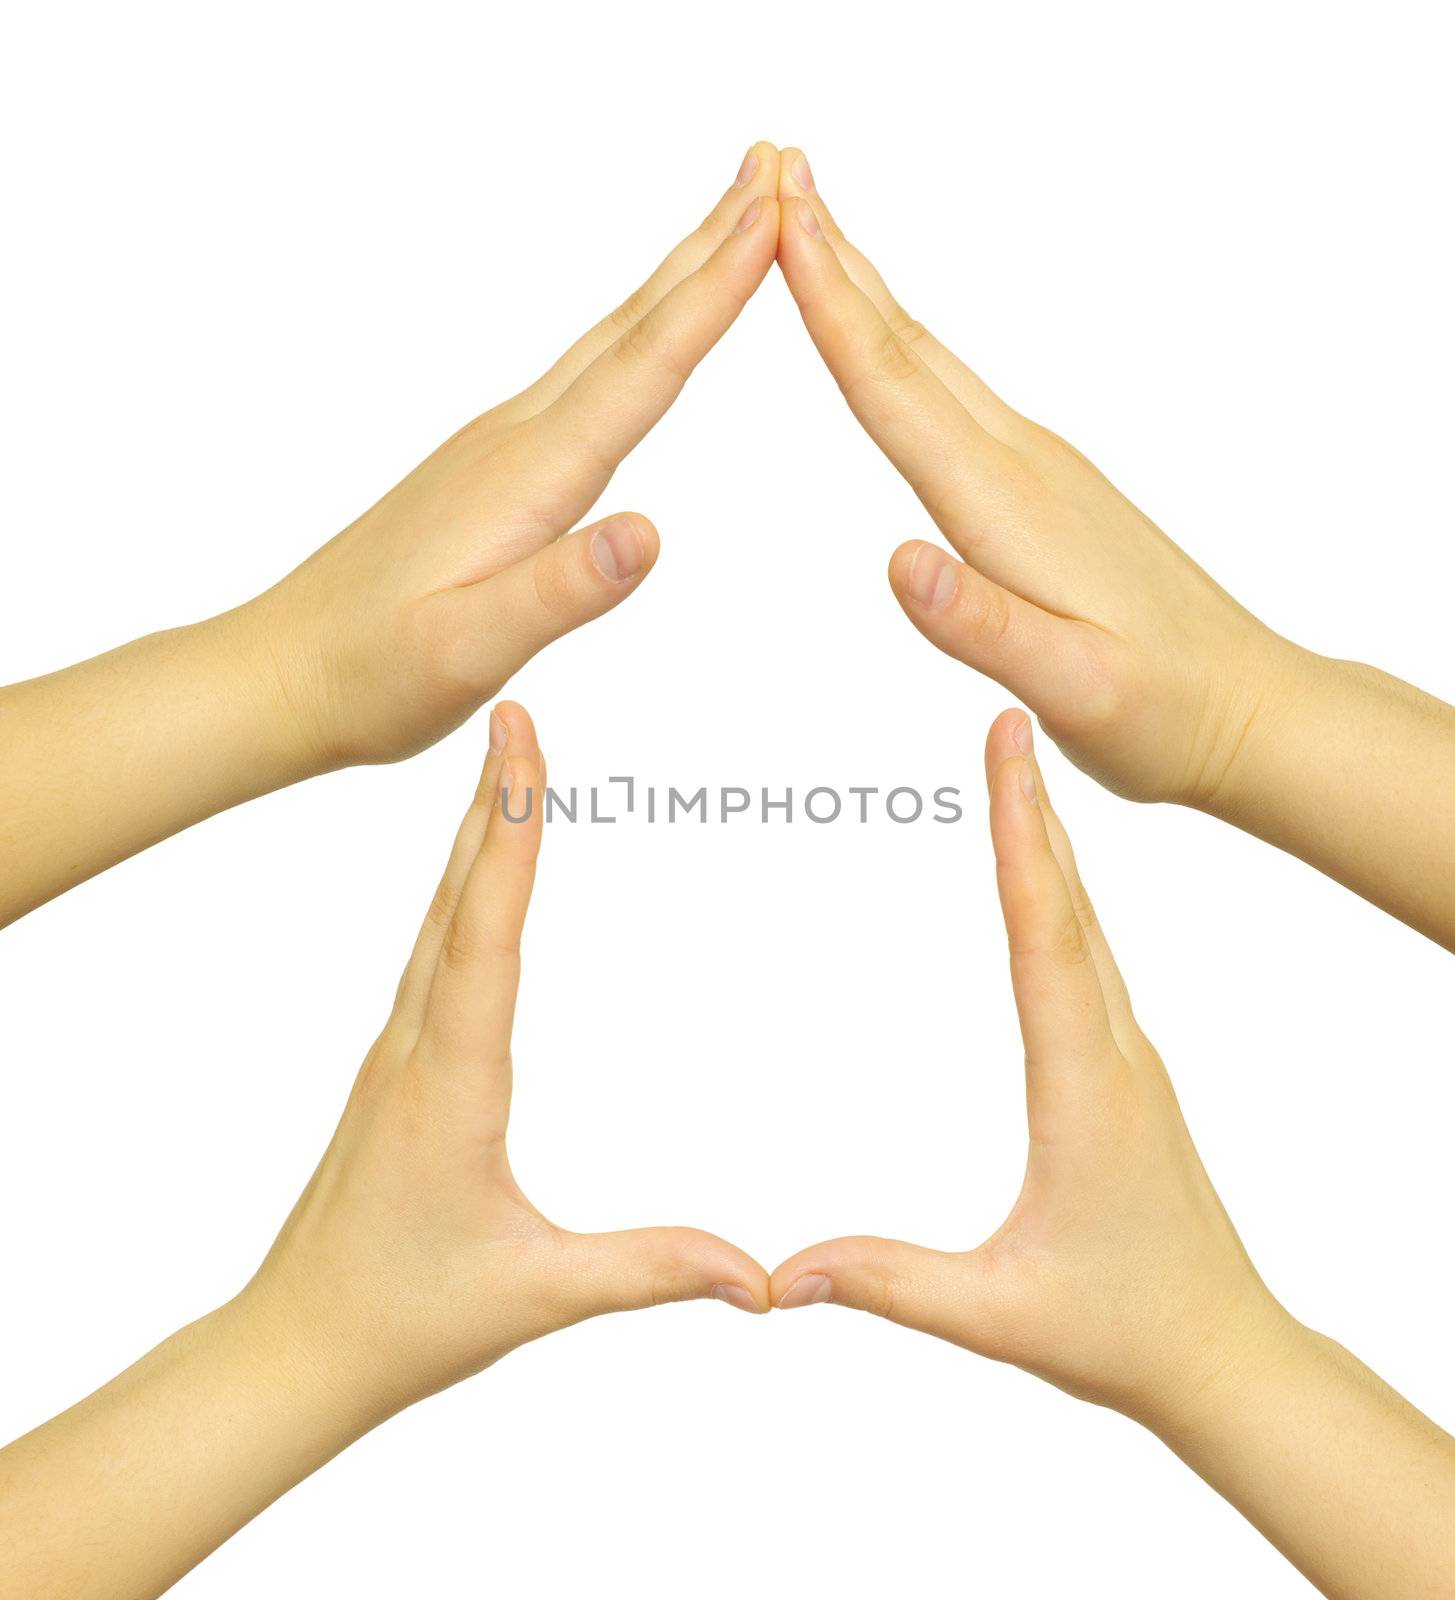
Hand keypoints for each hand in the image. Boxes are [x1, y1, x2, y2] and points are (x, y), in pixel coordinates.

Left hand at [241, 701, 767, 1418]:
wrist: (297, 1344)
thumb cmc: (404, 1319)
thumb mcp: (536, 1295)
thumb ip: (652, 1271)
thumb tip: (760, 1278)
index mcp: (449, 1081)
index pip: (486, 934)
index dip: (508, 836)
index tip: (518, 749)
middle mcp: (416, 1048)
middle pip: (456, 902)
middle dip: (490, 804)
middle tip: (515, 716)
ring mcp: (399, 1054)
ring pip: (437, 924)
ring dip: (469, 842)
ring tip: (500, 771)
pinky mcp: (400, 1069)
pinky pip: (432, 957)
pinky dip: (459, 895)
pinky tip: (471, 881)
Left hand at [250, 146, 781, 769]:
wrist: (288, 670)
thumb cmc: (376, 670)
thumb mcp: (470, 648)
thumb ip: (561, 590)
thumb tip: (650, 531)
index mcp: (526, 476)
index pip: (641, 371)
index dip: (713, 295)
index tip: (772, 219)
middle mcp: (515, 438)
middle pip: (629, 327)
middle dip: (707, 246)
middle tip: (773, 167)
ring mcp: (500, 445)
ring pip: (608, 344)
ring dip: (674, 280)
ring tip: (729, 224)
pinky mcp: (492, 466)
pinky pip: (585, 378)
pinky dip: (636, 335)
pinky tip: (644, 337)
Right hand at [771, 709, 1296, 1421]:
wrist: (1223, 1353)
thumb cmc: (1125, 1331)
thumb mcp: (1001, 1317)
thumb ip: (889, 1284)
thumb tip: (778, 1276)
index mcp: (1087, 1088)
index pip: (1044, 939)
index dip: (1021, 840)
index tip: (1009, 755)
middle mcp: (1116, 1054)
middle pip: (1069, 908)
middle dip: (1033, 810)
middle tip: (1007, 723)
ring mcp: (1128, 1059)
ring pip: (1087, 929)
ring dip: (1052, 848)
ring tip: (1019, 777)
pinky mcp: (1125, 1071)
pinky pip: (1090, 962)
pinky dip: (1063, 900)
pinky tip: (1048, 886)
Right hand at [772, 149, 1296, 807]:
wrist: (1244, 706)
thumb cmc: (1158, 708)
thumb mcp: (1073, 688)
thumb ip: (983, 626)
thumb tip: (898, 560)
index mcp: (1009, 506)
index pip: (898, 393)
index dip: (832, 309)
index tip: (782, 227)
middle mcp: (1023, 465)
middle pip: (911, 350)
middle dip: (840, 264)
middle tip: (779, 179)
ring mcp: (1038, 468)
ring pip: (932, 365)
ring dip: (869, 295)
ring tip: (816, 236)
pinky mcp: (1045, 487)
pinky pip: (954, 397)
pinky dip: (903, 351)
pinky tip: (892, 348)